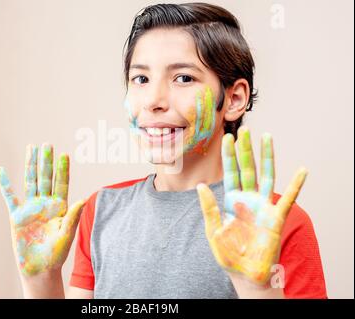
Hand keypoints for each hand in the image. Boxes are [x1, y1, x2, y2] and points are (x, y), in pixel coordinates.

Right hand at [0, 144, 84, 276]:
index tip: (64, 155)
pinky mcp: (17, 216)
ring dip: (30, 165)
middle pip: (46, 178)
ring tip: (31, 148)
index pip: (62, 184)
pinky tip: (1, 170)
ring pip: (30, 182)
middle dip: (46, 162)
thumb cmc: (57, 253)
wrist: (40, 268)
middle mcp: (45, 203)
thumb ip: (72, 217)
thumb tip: (84, 199)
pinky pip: (9, 197)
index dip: (63, 170)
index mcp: (59, 207)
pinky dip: (5, 184)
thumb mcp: (67, 234)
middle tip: (47, 145)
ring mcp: (31, 208)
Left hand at [197, 126, 306, 284]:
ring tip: (267, 137)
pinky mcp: (276, 217)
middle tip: (245, 130)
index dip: (228, 156)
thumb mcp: (213, 231)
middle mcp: (248, 198)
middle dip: (245, 149)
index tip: (226, 138)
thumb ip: (209, 208)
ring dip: (267, 156)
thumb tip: (200, 185)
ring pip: (266, 175)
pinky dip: (296, 185)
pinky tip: (302, 170)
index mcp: (232, 200)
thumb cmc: (228, 252)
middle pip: (247, 168)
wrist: (245, 272)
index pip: (229, 172)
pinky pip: (288, 198)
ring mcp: (263, 206)